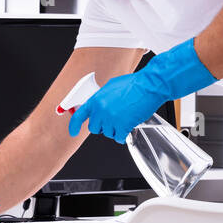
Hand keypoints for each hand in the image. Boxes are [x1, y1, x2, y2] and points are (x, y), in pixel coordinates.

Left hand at [68, 37, 215, 141]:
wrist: (149, 86)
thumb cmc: (134, 84)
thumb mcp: (111, 87)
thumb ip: (101, 98)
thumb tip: (98, 106)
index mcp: (96, 99)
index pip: (79, 115)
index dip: (74, 125)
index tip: (72, 132)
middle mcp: (101, 110)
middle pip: (94, 128)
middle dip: (102, 126)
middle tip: (112, 120)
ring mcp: (112, 119)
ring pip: (107, 133)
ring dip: (115, 129)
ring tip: (124, 118)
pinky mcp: (123, 126)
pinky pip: (119, 138)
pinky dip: (123, 135)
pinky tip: (128, 127)